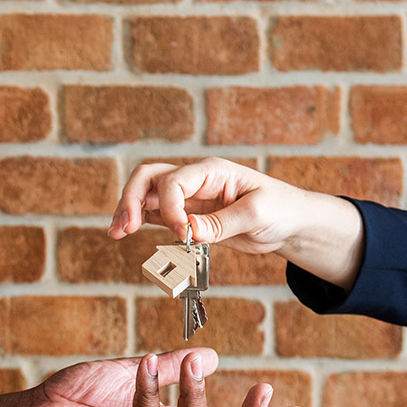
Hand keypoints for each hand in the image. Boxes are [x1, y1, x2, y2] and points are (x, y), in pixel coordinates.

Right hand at [110, 157, 365, 287]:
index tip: (183, 234)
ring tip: (116, 233)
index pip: (173, 181)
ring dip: (128, 211)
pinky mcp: (189, 216)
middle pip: (149, 178)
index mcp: (211, 171)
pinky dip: (140, 222)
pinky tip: (127, 233)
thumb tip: (188, 233)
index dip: (170, 208)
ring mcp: (190, 198)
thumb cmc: (281, 210)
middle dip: (131, 199)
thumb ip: (221, 224)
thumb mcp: (257, 215)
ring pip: (147, 196)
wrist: (291, 223)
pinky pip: (156, 215)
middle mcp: (195, 180)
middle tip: (122, 227)